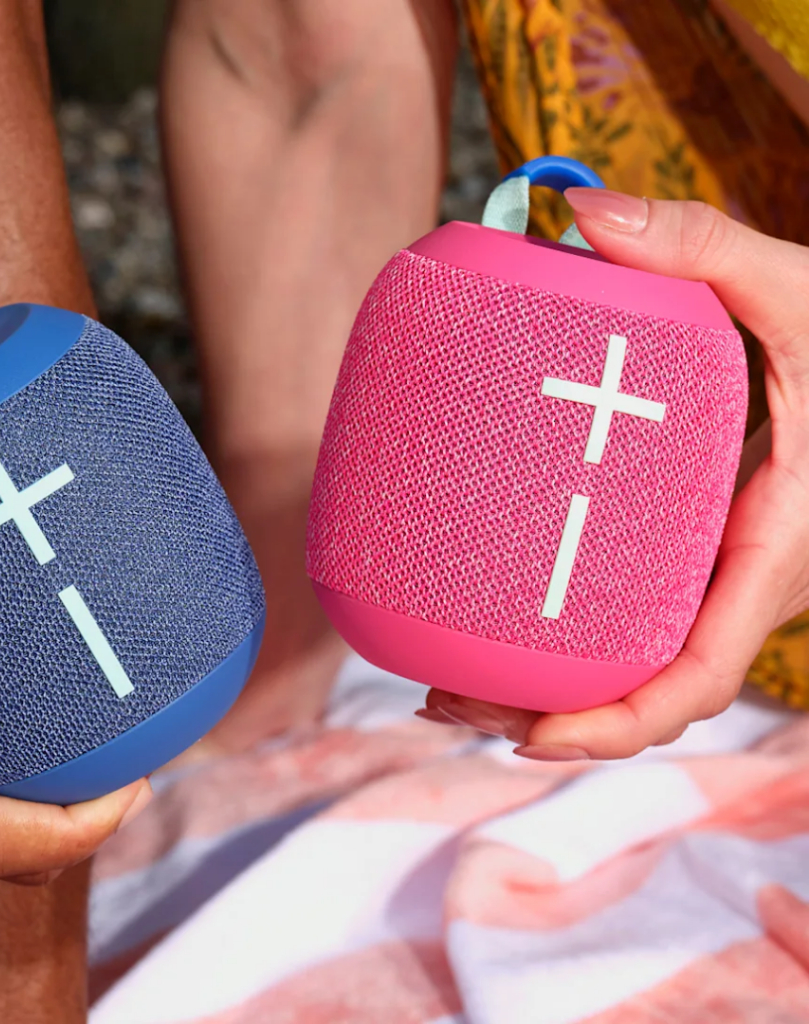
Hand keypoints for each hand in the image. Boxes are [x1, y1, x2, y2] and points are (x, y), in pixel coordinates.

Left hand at [424, 191, 808, 760]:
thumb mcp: (797, 288)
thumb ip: (701, 246)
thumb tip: (584, 211)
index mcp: (774, 550)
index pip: (703, 674)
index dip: (621, 722)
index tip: (533, 736)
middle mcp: (738, 582)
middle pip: (641, 690)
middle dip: (546, 717)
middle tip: (439, 701)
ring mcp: (709, 572)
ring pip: (628, 663)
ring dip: (539, 690)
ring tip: (438, 685)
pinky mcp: (687, 548)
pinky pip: (625, 616)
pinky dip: (560, 638)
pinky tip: (486, 618)